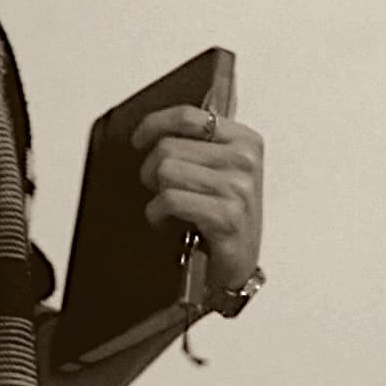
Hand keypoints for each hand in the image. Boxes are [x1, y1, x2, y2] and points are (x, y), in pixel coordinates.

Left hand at [129, 103, 265, 295]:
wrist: (235, 269)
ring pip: (166, 171)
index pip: (188, 116)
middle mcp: (244, 161)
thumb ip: (198, 144)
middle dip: (152, 171)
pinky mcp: (226, 216)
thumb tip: (157, 125)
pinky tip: (168, 223)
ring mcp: (238, 188)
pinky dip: (158, 214)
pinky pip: (170, 200)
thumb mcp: (218, 173)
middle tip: (160, 191)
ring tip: (169, 209)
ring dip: (156, 195)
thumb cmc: (223, 220)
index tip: (139, 139)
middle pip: (169, 146)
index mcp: (245, 141)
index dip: (154, 124)